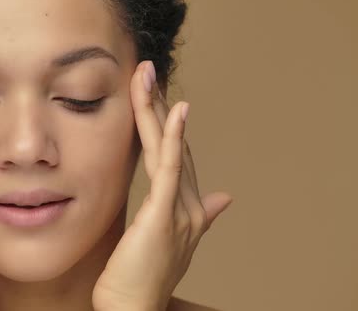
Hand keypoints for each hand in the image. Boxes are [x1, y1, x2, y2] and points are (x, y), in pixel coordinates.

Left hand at [92, 61, 232, 310]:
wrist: (133, 308)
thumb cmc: (141, 277)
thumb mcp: (172, 240)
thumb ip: (199, 216)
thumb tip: (224, 198)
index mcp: (187, 209)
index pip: (177, 157)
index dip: (169, 125)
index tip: (159, 97)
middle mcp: (188, 205)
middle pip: (174, 145)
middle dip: (160, 106)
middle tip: (148, 71)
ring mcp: (179, 209)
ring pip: (168, 149)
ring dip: (159, 109)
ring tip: (148, 75)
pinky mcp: (164, 213)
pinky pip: (169, 169)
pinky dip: (173, 138)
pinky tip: (176, 110)